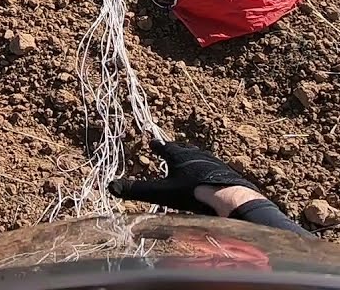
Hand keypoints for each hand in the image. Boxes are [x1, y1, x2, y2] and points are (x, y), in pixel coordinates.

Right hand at [109, 140, 262, 215]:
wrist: (228, 195)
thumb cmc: (193, 192)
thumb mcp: (161, 192)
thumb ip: (137, 190)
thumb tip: (111, 186)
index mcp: (179, 155)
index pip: (164, 147)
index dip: (157, 145)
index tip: (152, 142)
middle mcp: (196, 154)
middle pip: (183, 149)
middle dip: (175, 149)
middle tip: (170, 148)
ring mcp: (212, 162)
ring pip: (198, 157)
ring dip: (191, 158)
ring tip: (187, 161)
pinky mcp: (225, 172)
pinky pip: (211, 167)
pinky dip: (204, 169)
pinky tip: (206, 176)